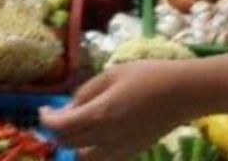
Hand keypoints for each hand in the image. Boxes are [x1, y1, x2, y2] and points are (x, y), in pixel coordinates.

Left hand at [41, 62, 189, 160]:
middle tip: (57, 116)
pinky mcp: (133, 151)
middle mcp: (107, 136)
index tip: (43, 110)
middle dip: (57, 131)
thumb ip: (86, 92)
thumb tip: (68, 108)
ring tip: (78, 126)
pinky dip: (92, 151)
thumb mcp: (111, 74)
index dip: (46, 120)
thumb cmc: (148, 75)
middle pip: (68, 143)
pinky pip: (103, 159)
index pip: (61, 127)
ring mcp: (121, 148)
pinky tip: (97, 135)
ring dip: (74, 144)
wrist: (183, 93)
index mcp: (100, 114)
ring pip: (84, 157)